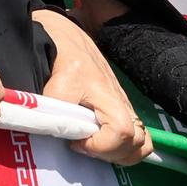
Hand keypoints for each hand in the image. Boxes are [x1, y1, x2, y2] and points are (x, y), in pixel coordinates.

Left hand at [32, 7, 152, 165]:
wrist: (61, 31)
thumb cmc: (52, 49)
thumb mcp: (43, 75)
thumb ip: (47, 104)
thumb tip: (50, 129)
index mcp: (100, 90)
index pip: (121, 130)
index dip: (100, 145)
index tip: (74, 142)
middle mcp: (117, 98)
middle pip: (139, 140)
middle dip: (112, 154)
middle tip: (83, 146)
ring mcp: (121, 101)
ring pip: (143, 139)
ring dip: (122, 152)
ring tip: (93, 146)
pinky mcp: (119, 103)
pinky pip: (135, 132)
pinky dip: (124, 146)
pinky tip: (98, 141)